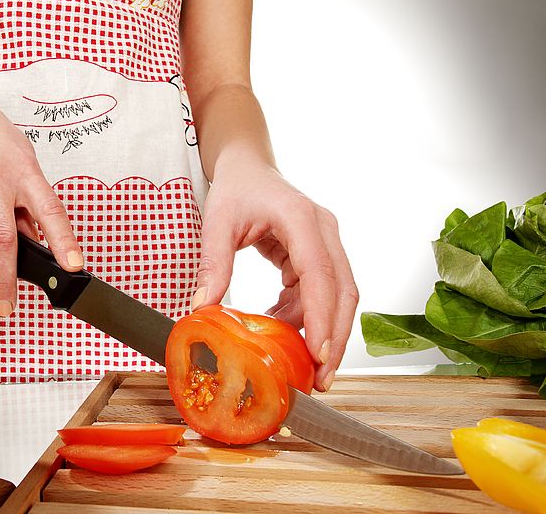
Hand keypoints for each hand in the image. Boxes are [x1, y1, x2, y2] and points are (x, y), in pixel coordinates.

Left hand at [191, 157, 357, 391]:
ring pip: (338, 296)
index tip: (319, 353)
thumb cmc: (236, 188)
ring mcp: (326, 242)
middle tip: (321, 379)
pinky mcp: (319, 254)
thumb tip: (202, 309)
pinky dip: (304, 316)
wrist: (248, 166)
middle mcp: (323, 230)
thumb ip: (213, 264)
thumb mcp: (217, 222)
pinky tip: (281, 328)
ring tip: (300, 365)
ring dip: (322, 331)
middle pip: (343, 291)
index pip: (320, 274)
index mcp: (301, 219)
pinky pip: (319, 293)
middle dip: (335, 338)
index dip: (322, 317)